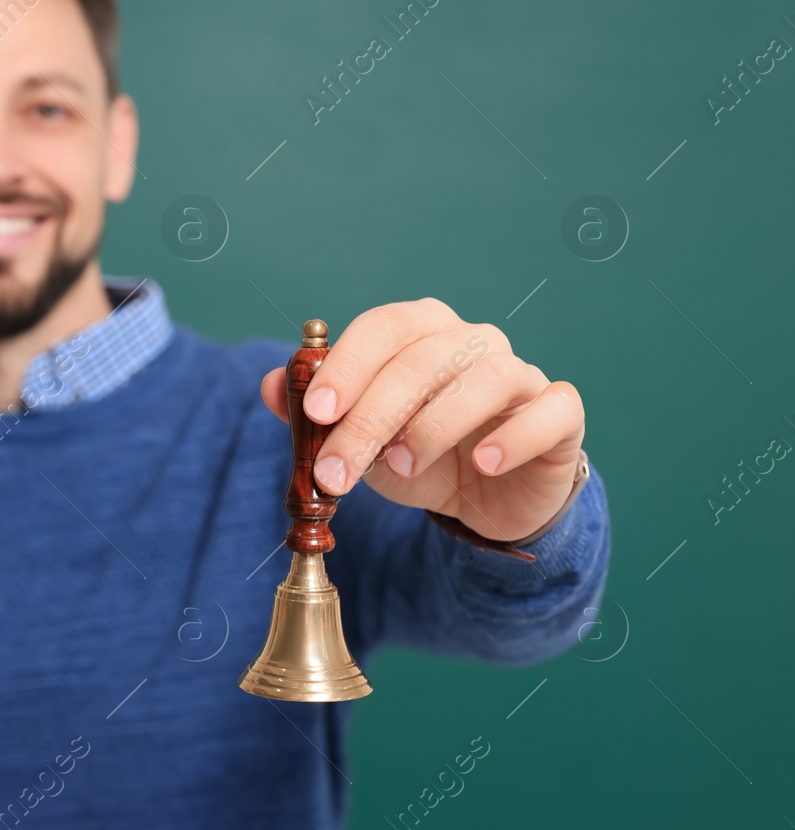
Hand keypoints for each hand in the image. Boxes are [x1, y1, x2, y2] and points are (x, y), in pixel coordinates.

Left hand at [260, 298, 585, 542]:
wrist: (485, 501)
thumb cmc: (417, 458)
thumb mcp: (359, 442)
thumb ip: (315, 415)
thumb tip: (269, 385)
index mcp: (420, 334)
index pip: (383, 328)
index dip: (347, 365)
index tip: (315, 410)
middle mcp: (472, 342)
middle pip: (423, 358)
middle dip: (372, 415)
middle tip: (337, 470)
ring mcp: (521, 375)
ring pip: (486, 377)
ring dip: (434, 425)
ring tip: (400, 467)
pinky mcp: (560, 414)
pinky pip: (549, 410)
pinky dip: (516, 435)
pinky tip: (485, 464)